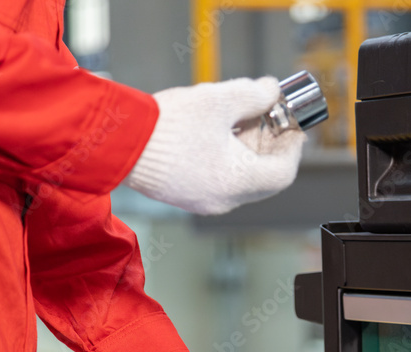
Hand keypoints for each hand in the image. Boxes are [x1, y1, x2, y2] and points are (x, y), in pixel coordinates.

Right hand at [124, 77, 305, 214]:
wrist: (117, 141)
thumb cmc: (165, 126)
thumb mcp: (219, 100)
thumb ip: (253, 95)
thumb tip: (271, 91)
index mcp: (237, 181)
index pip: (283, 173)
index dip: (293, 148)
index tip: (293, 126)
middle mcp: (223, 199)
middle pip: (263, 178)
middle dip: (270, 146)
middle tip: (269, 118)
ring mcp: (203, 201)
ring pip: (241, 179)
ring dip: (247, 151)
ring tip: (240, 120)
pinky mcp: (186, 196)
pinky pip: (219, 180)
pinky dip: (227, 159)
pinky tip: (217, 133)